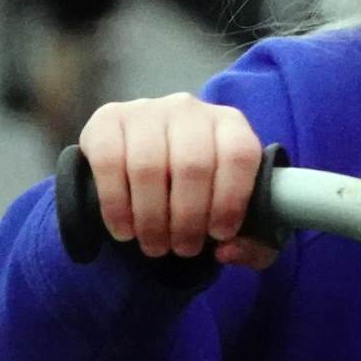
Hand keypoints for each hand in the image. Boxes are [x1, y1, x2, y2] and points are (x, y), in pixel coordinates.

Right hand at [76, 94, 278, 269]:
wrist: (148, 165)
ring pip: (148, 167)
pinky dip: (117, 206)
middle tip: (184, 248)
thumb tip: (227, 250)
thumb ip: (253, 241)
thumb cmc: (201, 193)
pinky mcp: (107, 119)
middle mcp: (189, 109)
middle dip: (188, 219)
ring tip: (156, 246)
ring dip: (152, 218)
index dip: (230, 199)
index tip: (219, 234)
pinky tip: (125, 230)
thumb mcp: (236, 215)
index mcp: (230, 124)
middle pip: (192, 165)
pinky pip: (109, 163)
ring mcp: (146, 110)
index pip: (239, 154)